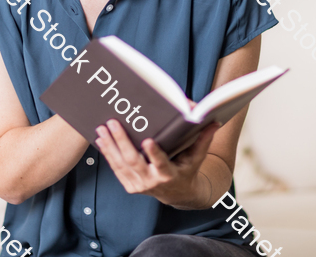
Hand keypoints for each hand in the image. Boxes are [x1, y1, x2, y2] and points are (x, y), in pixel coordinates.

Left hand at [94, 118, 219, 208]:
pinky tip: (101, 140)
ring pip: (121, 165)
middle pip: (134, 161)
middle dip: (121, 142)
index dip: (154, 153)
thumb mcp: (196, 157)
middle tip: (112, 123)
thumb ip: (203, 139)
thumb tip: (214, 120)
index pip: (161, 164)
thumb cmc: (187, 169)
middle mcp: (152, 182)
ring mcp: (138, 185)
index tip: (147, 140)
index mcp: (169, 175)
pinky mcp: (129, 186)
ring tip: (101, 129)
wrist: (177, 194)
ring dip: (109, 146)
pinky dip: (108, 154)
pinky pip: (116, 169)